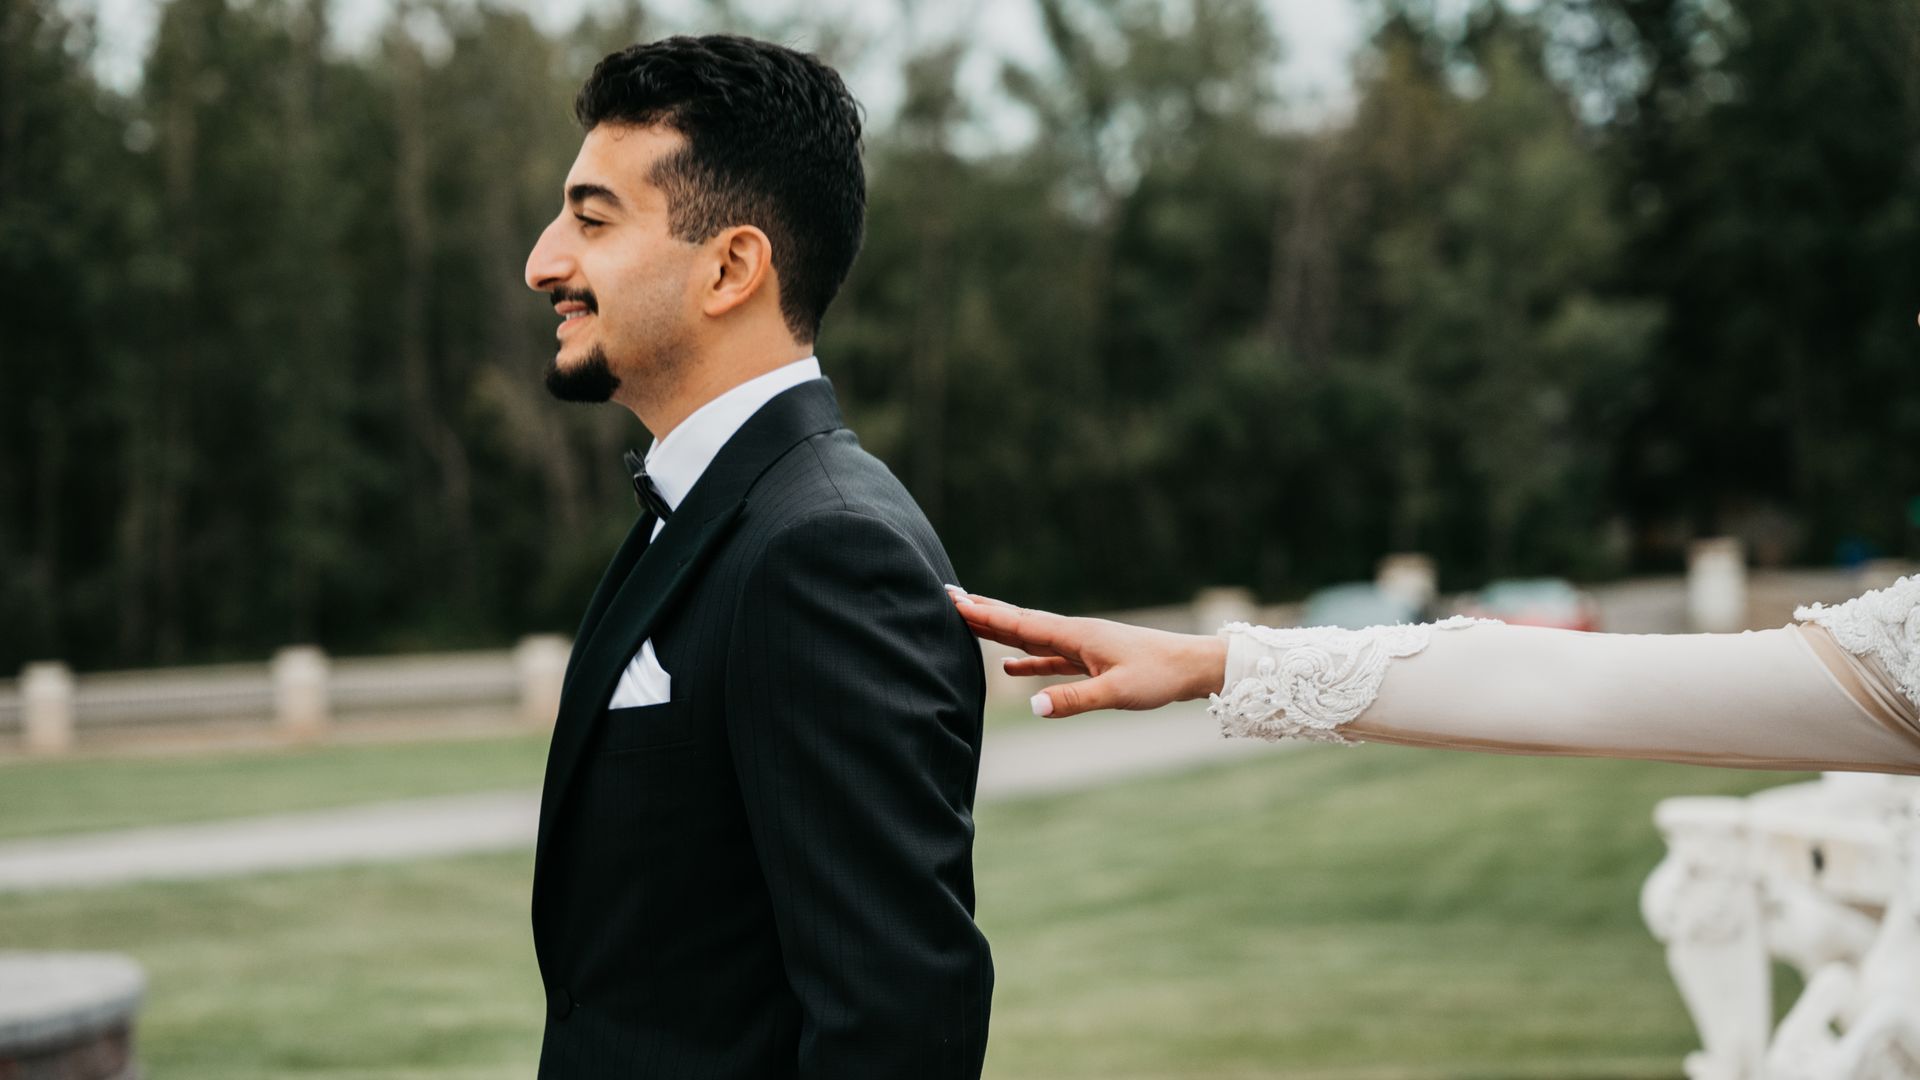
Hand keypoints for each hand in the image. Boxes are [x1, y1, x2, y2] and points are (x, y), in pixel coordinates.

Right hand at [944, 586, 1227, 717]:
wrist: (1192, 666)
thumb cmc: (1158, 676)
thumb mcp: (1116, 692)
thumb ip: (1073, 699)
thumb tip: (1032, 706)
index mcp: (1075, 635)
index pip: (1019, 623)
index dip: (984, 614)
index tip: (953, 600)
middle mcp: (1073, 634)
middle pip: (1018, 622)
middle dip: (984, 612)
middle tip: (949, 598)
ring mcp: (1081, 646)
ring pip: (1031, 637)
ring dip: (1001, 630)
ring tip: (971, 623)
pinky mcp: (1091, 660)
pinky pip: (1048, 657)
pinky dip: (1026, 658)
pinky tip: (1010, 667)